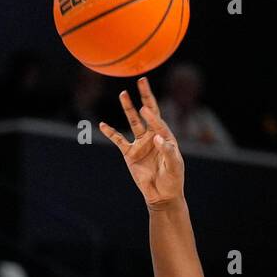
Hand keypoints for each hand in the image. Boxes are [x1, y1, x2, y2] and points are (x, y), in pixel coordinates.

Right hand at [100, 76, 184, 208]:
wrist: (162, 195)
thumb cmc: (173, 179)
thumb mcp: (174, 166)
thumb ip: (168, 151)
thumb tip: (156, 138)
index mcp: (165, 136)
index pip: (158, 121)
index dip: (152, 115)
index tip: (146, 110)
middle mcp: (153, 136)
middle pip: (147, 113)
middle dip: (145, 97)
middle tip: (142, 80)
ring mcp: (140, 143)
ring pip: (133, 122)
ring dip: (128, 108)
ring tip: (123, 94)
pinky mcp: (130, 153)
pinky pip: (119, 140)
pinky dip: (111, 133)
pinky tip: (103, 125)